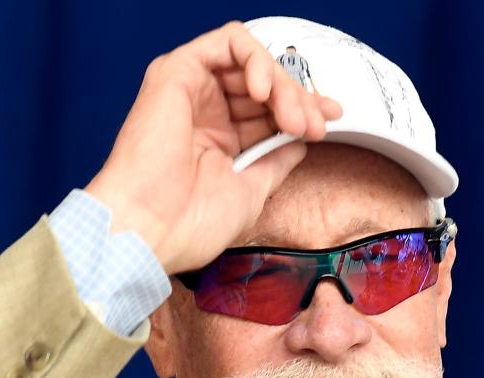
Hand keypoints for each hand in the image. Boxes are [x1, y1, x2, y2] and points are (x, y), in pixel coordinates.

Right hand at [85, 21, 341, 274]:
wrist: (153, 229)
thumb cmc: (190, 223)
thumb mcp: (252, 192)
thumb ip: (276, 160)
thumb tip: (300, 141)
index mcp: (217, 145)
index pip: (268, 113)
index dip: (302, 110)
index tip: (330, 120)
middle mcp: (204, 116)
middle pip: (264, 86)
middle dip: (298, 100)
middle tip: (315, 126)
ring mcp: (190, 93)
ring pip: (250, 62)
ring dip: (282, 83)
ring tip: (292, 116)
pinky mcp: (176, 73)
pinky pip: (227, 43)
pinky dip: (255, 58)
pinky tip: (264, 91)